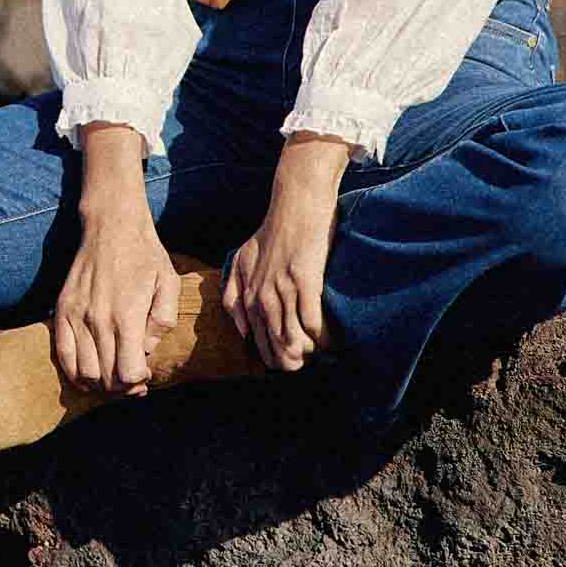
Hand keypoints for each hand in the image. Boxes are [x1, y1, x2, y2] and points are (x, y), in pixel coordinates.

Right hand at [52, 129, 180, 393]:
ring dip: (100, 383)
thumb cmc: (146, 255)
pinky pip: (63, 356)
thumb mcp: (168, 283)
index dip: (139, 381)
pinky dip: (75, 373)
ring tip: (113, 375)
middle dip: (122, 387)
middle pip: (107, 378)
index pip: (129, 373)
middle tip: (133, 379)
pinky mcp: (62, 311)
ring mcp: (76, 316)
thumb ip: (163, 321)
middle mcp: (98, 320)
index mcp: (127, 316)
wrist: (111, 226)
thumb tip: (146, 349)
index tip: (145, 374)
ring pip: (84, 373)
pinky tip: (90, 373)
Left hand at [224, 134, 349, 372]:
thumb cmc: (274, 228)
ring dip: (309, 353)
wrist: (296, 200)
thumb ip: (233, 291)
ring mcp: (281, 288)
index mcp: (246, 292)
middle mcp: (260, 295)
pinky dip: (323, 336)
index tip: (288, 363)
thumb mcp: (243, 258)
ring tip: (324, 357)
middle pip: (274, 345)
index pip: (256, 340)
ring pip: (293, 338)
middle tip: (308, 366)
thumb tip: (241, 329)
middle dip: (292, 362)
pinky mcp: (304, 280)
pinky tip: (332, 341)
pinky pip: (312, 322)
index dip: (273, 357)